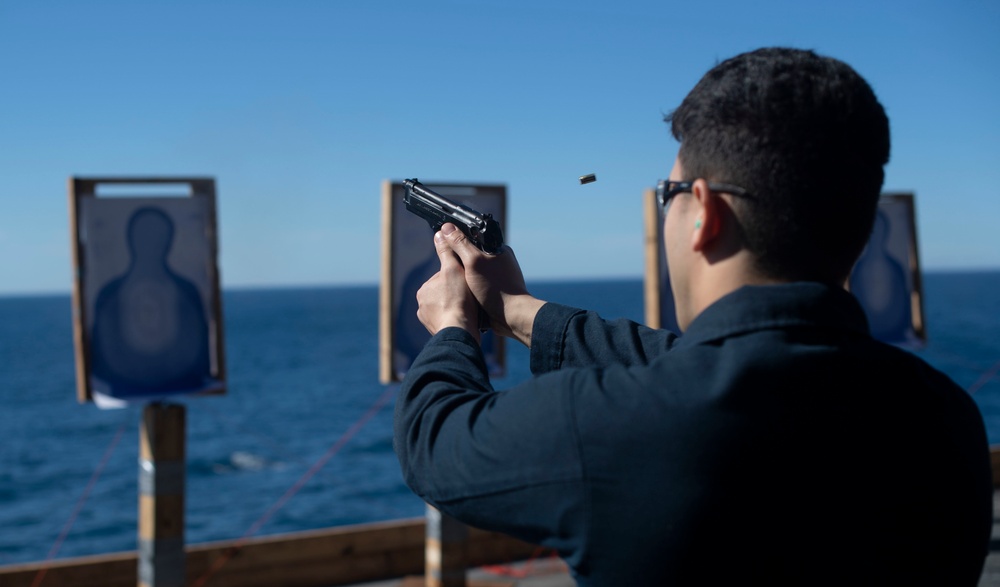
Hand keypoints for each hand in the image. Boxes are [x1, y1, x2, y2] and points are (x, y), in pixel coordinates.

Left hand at [415, 226, 480, 342]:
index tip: (468, 282)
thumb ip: (447, 253)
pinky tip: (466, 320)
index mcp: (424, 289)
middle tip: (471, 297)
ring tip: (470, 310)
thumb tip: (439, 234)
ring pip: (447, 308)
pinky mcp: (436, 332)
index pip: (443, 278)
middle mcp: (422, 305)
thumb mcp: (454, 270)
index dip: (458, 278)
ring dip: (457, 308)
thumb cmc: (458, 300)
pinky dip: (456, 320)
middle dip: (456, 294)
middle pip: (445, 293)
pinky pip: (448, 322)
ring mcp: (428, 320)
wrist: (460, 332)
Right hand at [435, 223, 544, 346]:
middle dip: (458, 260)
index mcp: (497, 248)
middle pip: (470, 254)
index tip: (443, 244)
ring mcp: (497, 275)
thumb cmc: (495, 288)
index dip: (457, 239)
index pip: (472, 237)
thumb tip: (446, 227)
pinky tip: (462, 291)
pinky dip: (468, 287)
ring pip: (472, 270)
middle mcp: (499, 260)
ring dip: (462, 275)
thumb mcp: (473, 262)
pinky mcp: (494, 289)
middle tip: (448, 266)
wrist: (511, 316)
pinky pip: (476, 283)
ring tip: (455, 281)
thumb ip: (460, 244)